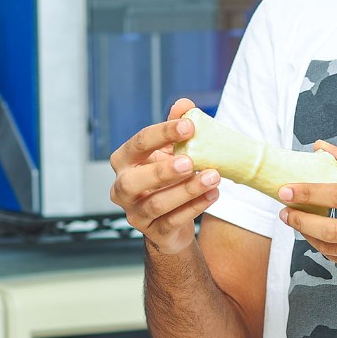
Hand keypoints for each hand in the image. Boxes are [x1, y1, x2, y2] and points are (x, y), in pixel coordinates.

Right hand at [109, 98, 220, 254]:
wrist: (170, 220)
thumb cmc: (168, 178)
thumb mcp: (170, 150)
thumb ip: (176, 127)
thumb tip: (184, 105)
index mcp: (124, 162)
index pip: (139, 144)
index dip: (162, 133)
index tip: (189, 126)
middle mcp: (122, 188)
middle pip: (135, 181)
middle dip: (163, 171)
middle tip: (191, 162)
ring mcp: (135, 213)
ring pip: (157, 204)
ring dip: (187, 190)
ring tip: (213, 177)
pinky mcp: (153, 232)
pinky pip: (173, 221)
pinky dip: (195, 207)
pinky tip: (213, 194)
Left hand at [276, 141, 336, 283]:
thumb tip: (320, 147)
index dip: (309, 193)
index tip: (285, 190)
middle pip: (333, 229)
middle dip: (302, 222)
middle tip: (284, 212)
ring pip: (334, 248)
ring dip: (310, 236)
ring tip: (297, 222)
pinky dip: (326, 249)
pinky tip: (317, 237)